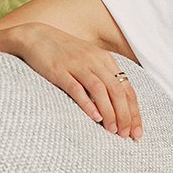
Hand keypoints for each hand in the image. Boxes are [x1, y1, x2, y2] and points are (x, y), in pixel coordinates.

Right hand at [12, 22, 141, 139]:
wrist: (36, 36)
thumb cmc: (64, 53)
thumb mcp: (89, 60)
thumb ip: (103, 77)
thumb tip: (117, 106)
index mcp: (105, 60)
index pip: (127, 89)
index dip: (134, 112)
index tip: (136, 132)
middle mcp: (95, 61)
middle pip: (117, 90)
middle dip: (125, 115)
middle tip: (125, 135)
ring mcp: (77, 65)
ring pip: (100, 90)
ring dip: (109, 112)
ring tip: (112, 130)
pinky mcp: (59, 71)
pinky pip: (77, 88)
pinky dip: (87, 103)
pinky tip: (95, 118)